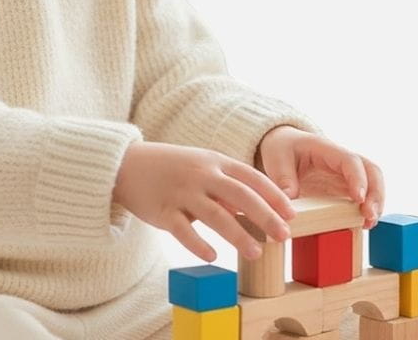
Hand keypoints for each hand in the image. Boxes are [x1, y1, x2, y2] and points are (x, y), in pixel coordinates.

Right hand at [112, 141, 297, 263]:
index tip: (292, 214)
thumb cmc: (170, 167)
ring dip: (239, 235)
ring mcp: (181, 192)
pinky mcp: (162, 211)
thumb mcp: (200, 166)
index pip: (250, 176)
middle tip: (284, 236)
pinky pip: (183, 231)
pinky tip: (214, 256)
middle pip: (240, 195)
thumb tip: (257, 211)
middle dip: (265, 216)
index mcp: (213, 161)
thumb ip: (226, 185)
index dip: (273, 195)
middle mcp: (200, 175)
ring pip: (216, 215)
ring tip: (257, 253)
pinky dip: (199, 244)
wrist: (126, 164)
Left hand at [254, 125, 384, 228]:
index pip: (349, 160)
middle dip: (376, 193)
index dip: (357, 178)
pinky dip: (366, 210)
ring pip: (373, 185)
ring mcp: (346, 175)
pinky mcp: (345, 189)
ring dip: (375, 204)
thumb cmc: (282, 148)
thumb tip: (290, 200)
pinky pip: (363, 197)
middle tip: (369, 215)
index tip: (358, 198)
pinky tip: (361, 225)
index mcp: (326, 149)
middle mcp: (342, 161)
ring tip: (368, 224)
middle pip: (371, 171)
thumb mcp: (276, 158)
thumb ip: (283, 177)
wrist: (284, 145)